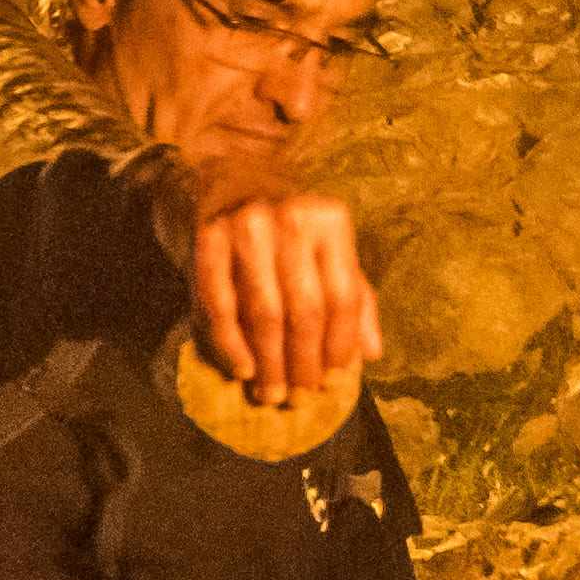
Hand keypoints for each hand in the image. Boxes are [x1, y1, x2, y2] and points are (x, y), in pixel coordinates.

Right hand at [175, 149, 378, 404]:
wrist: (228, 181)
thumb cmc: (289, 231)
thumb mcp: (330, 254)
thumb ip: (355, 300)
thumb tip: (371, 354)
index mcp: (331, 221)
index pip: (343, 296)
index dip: (340, 346)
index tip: (333, 382)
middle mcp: (292, 219)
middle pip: (305, 309)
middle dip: (303, 362)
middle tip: (299, 398)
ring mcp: (246, 226)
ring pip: (264, 311)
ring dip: (269, 362)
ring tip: (271, 395)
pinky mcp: (207, 237)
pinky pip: (219, 303)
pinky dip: (231, 343)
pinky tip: (242, 370)